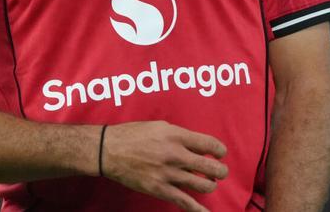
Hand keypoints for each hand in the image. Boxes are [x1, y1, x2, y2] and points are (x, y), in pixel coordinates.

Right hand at [100, 121, 228, 211]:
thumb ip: (180, 137)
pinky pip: (185, 202)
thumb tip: (197, 149)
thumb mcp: (160, 126)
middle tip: (219, 171)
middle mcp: (175, 154)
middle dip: (220, 171)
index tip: (220, 154)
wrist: (109, 150)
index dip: (220, 151)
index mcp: (176, 135)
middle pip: (211, 167)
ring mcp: (168, 174)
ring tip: (208, 183)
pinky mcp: (160, 189)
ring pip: (203, 185)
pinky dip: (198, 210)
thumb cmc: (133, 135)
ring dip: (210, 185)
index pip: (210, 144)